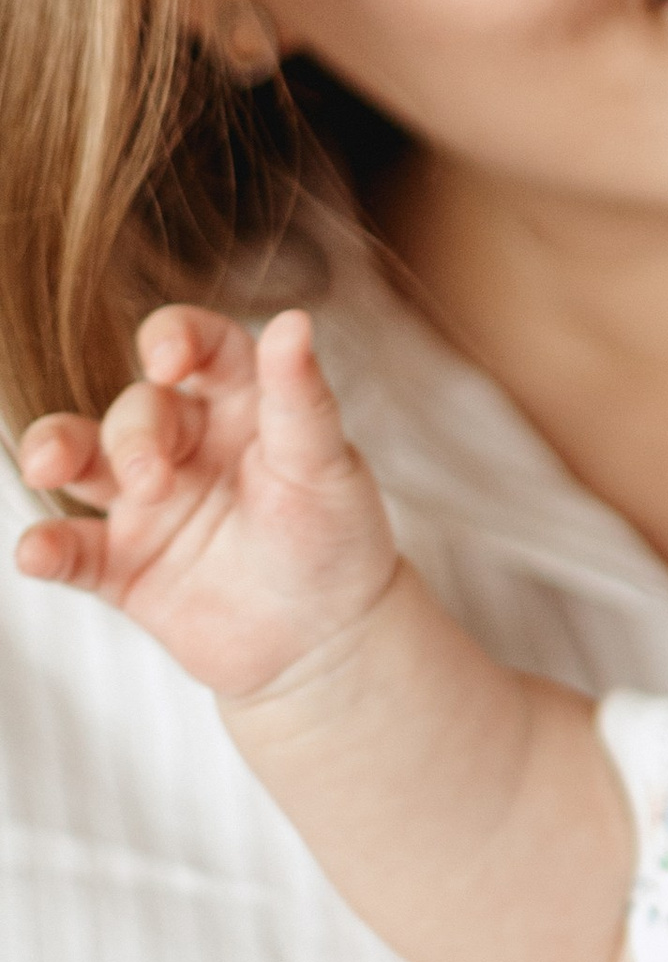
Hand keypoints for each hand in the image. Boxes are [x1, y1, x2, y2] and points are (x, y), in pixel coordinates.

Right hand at [14, 306, 396, 700]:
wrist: (327, 641)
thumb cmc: (335, 539)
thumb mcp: (325, 468)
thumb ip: (300, 399)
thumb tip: (295, 320)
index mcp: (241, 404)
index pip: (199, 346)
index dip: (174, 337)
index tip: (166, 360)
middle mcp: (184, 443)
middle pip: (136, 410)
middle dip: (133, 435)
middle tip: (153, 481)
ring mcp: (144, 502)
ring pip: (79, 457)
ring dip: (56, 451)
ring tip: (47, 468)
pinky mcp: (120, 565)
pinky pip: (70, 550)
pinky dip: (45, 548)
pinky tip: (36, 554)